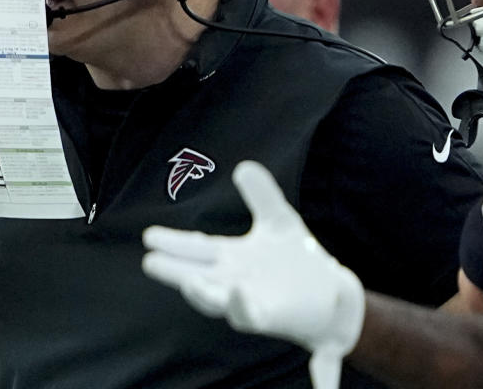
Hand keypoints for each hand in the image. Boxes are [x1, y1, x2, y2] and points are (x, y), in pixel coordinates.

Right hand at [142, 161, 363, 388]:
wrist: (332, 294)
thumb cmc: (299, 260)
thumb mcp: (278, 220)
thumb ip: (261, 195)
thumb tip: (243, 166)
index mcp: (233, 258)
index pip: (198, 250)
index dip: (174, 243)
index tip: (149, 235)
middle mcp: (234, 282)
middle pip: (197, 277)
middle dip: (174, 271)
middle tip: (150, 262)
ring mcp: (250, 301)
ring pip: (219, 303)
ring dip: (203, 297)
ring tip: (189, 284)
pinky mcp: (271, 317)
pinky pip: (252, 316)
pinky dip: (243, 308)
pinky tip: (238, 293)